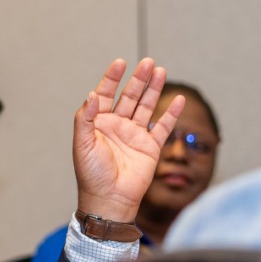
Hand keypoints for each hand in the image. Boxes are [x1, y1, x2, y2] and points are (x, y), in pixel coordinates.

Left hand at [73, 58, 184, 221]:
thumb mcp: (82, 144)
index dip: (112, 78)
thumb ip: (85, 118)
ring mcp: (135, 134)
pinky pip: (163, 126)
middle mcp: (118, 125)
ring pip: (146, 106)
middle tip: (148, 62)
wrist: (109, 199)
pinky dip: (171, 114)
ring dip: (153, 89)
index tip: (120, 64)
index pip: (106, 94)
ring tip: (160, 71)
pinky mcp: (150, 146)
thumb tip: (92, 94)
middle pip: (130, 96)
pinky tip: (178, 100)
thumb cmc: (92, 174)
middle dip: (139, 79)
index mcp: (99, 123)